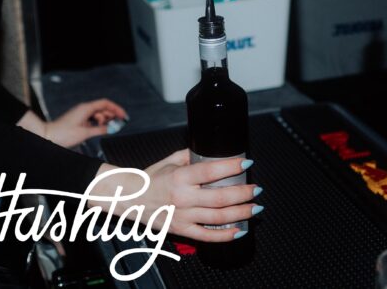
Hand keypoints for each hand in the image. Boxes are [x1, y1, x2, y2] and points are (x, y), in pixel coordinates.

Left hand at [43, 98, 128, 147]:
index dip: (116, 108)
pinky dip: (98, 123)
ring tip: (109, 128)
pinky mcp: (79, 120)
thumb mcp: (85, 133)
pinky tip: (101, 128)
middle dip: (112, 114)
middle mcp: (84, 109)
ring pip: (98, 113)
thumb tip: (112, 128)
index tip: (123, 115)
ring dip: (105, 120)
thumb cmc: (63, 134)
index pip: (105, 103)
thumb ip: (100, 129)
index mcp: (86, 108)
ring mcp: (81, 114)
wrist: (49, 136)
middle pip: (102, 108)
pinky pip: (92, 118)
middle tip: (120, 123)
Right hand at [95, 150, 257, 242]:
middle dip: (243, 193)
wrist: (130, 198)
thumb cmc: (149, 179)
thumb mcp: (169, 161)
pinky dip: (226, 235)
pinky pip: (207, 236)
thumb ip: (190, 156)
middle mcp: (182, 197)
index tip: (246, 162)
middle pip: (220, 197)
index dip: (231, 166)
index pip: (210, 171)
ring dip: (241, 213)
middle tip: (256, 188)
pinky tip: (240, 230)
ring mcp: (183, 216)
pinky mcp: (181, 230)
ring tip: (255, 208)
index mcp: (179, 177)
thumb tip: (210, 151)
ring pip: (218, 217)